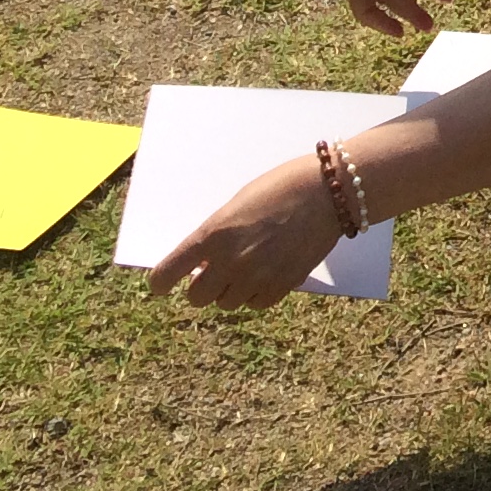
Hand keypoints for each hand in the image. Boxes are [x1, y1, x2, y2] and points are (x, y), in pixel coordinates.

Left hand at [148, 153, 346, 308]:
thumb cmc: (282, 187)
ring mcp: (256, 277)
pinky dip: (256, 294)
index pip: (167, 272)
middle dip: (202, 284)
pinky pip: (256, 304)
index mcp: (213, 235)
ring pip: (226, 303)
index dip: (161, 281)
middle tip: (214, 271)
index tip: (162, 284)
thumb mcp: (238, 204)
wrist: (329, 191)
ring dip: (230, 289)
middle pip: (197, 297)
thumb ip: (217, 235)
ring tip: (247, 267)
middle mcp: (230, 261)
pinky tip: (266, 274)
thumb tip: (204, 263)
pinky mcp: (281, 286)